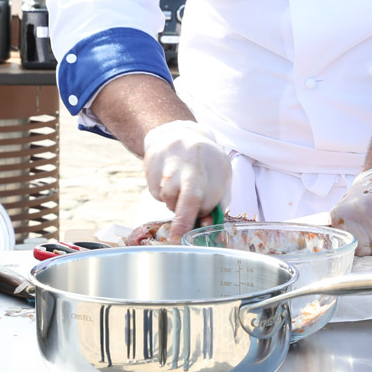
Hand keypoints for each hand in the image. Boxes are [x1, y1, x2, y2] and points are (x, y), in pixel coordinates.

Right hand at [142, 120, 229, 241]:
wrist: (177, 133)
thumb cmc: (205, 162)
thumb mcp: (220, 176)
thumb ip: (218, 201)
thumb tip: (206, 224)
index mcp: (213, 163)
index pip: (207, 199)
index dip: (203, 214)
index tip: (202, 226)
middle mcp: (191, 160)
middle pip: (187, 195)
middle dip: (183, 219)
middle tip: (178, 237)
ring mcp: (169, 161)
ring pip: (169, 198)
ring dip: (175, 203)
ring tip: (181, 188)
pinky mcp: (151, 164)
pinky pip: (156, 193)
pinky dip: (163, 195)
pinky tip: (169, 180)